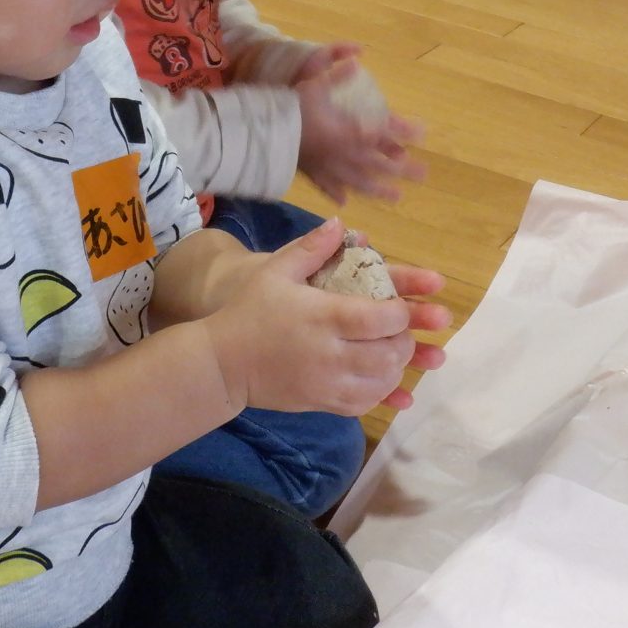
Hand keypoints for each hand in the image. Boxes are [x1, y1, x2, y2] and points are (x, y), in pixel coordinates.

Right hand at [204, 219, 449, 415]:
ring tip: (392, 351)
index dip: (402, 313)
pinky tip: (377, 377)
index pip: (381, 319)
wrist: (222, 363)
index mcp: (324, 316)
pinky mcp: (322, 404)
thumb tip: (341, 224)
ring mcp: (328, 383)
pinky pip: (365, 404)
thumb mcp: (275, 271)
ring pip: (382, 381)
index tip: (399, 307)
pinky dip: (381, 392)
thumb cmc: (249, 311)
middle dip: (404, 340)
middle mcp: (331, 353)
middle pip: (390, 353)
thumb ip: (311, 248)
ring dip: (396, 366)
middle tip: (400, 329)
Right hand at [295, 49, 425, 203]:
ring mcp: (329, 168)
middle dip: (402, 169)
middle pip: (379, 164)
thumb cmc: (292, 107)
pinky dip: (337, 193)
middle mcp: (344, 154)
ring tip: (396, 197)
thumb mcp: (315, 85)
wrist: (265, 132)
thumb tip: (356, 58)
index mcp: (348, 131)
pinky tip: (345, 201)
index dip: (404, 132)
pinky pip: (328, 187)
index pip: (382, 132)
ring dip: (380, 190)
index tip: (422, 133)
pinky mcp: (312, 174)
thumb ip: (337, 75)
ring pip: (360, 182)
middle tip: (423, 174)